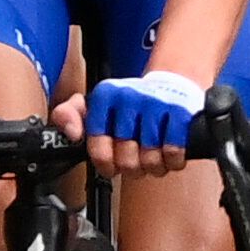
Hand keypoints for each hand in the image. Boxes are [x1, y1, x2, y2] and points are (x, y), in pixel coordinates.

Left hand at [82, 67, 206, 174]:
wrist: (173, 83)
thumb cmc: (131, 104)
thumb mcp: (95, 105)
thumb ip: (68, 116)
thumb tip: (73, 134)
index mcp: (106, 95)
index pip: (97, 145)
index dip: (105, 162)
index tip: (110, 164)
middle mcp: (130, 97)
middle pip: (126, 159)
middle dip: (131, 167)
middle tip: (134, 161)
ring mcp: (157, 104)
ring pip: (150, 159)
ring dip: (153, 167)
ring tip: (152, 159)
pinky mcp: (181, 113)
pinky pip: (173, 152)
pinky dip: (172, 161)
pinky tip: (168, 155)